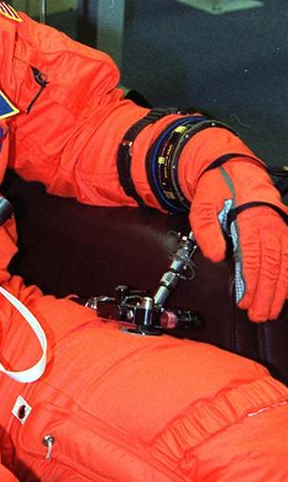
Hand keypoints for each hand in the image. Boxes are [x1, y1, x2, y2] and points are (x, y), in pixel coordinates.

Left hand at [189, 160, 287, 321]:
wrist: (233, 166)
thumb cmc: (219, 186)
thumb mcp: (203, 205)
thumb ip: (207, 231)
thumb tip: (216, 256)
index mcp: (250, 220)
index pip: (253, 260)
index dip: (250, 285)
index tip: (244, 302)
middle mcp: (270, 225)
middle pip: (272, 267)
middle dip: (267, 295)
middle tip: (259, 315)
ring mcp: (280, 226)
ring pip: (285, 264)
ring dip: (280, 290)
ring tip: (271, 310)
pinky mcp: (284, 227)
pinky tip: (286, 290)